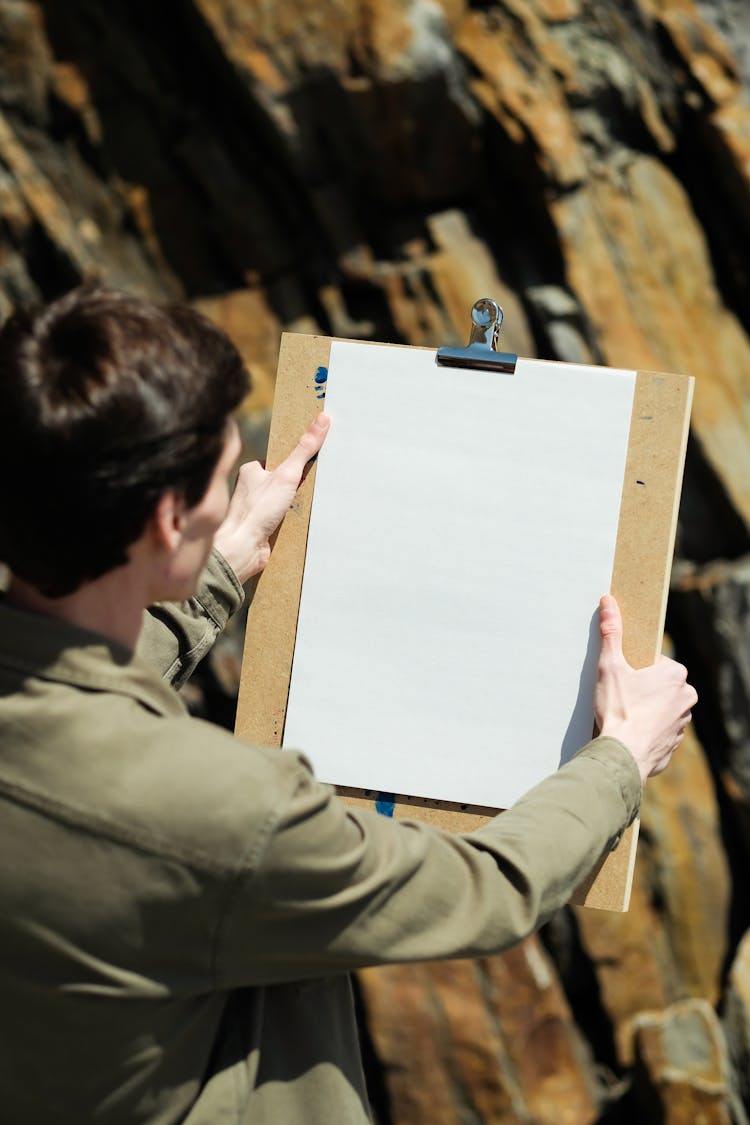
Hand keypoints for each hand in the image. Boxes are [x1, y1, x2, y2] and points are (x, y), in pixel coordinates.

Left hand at [213, 413, 329, 582]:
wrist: (242, 548)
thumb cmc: (257, 511)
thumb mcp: (286, 475)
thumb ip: (304, 449)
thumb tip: (322, 420)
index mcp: (251, 471)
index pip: (279, 458)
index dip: (297, 460)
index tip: (313, 460)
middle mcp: (251, 488)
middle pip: (283, 479)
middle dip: (299, 484)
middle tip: (315, 484)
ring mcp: (256, 507)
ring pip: (283, 500)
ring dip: (297, 503)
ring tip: (309, 504)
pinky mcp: (262, 525)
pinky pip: (282, 517)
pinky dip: (293, 518)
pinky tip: (301, 520)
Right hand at [594, 595, 696, 783]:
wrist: (623, 755)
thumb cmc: (619, 709)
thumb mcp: (609, 666)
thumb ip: (611, 632)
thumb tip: (609, 601)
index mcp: (675, 674)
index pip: (655, 662)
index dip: (635, 668)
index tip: (623, 677)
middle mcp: (686, 697)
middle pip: (660, 684)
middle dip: (642, 688)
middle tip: (620, 695)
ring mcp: (683, 722)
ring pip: (661, 707)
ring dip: (646, 709)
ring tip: (623, 715)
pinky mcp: (675, 742)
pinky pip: (660, 729)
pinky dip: (647, 729)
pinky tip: (629, 732)